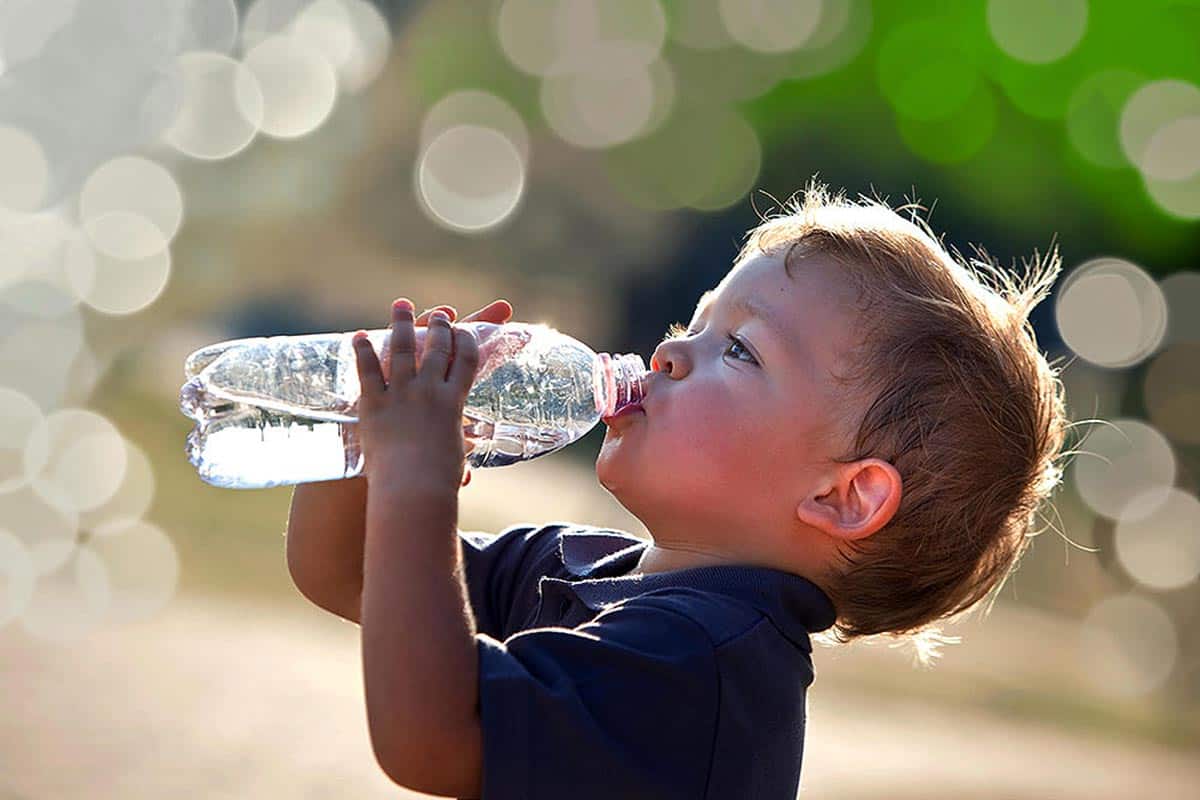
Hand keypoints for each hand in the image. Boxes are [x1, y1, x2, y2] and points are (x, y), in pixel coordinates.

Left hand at [352, 298, 480, 492]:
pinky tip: (360, 336)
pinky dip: (364, 351)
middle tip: (440, 313)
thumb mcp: (454, 459)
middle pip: (437, 348)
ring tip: (401, 305)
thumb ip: (456, 455)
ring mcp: (400, 394)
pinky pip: (367, 370)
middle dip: (439, 326)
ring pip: (402, 349)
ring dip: (402, 324)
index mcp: (453, 402)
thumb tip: (465, 471)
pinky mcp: (373, 404)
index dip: (468, 340)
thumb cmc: (437, 481)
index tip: (466, 329)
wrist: (412, 488)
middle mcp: (428, 390)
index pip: (466, 360)